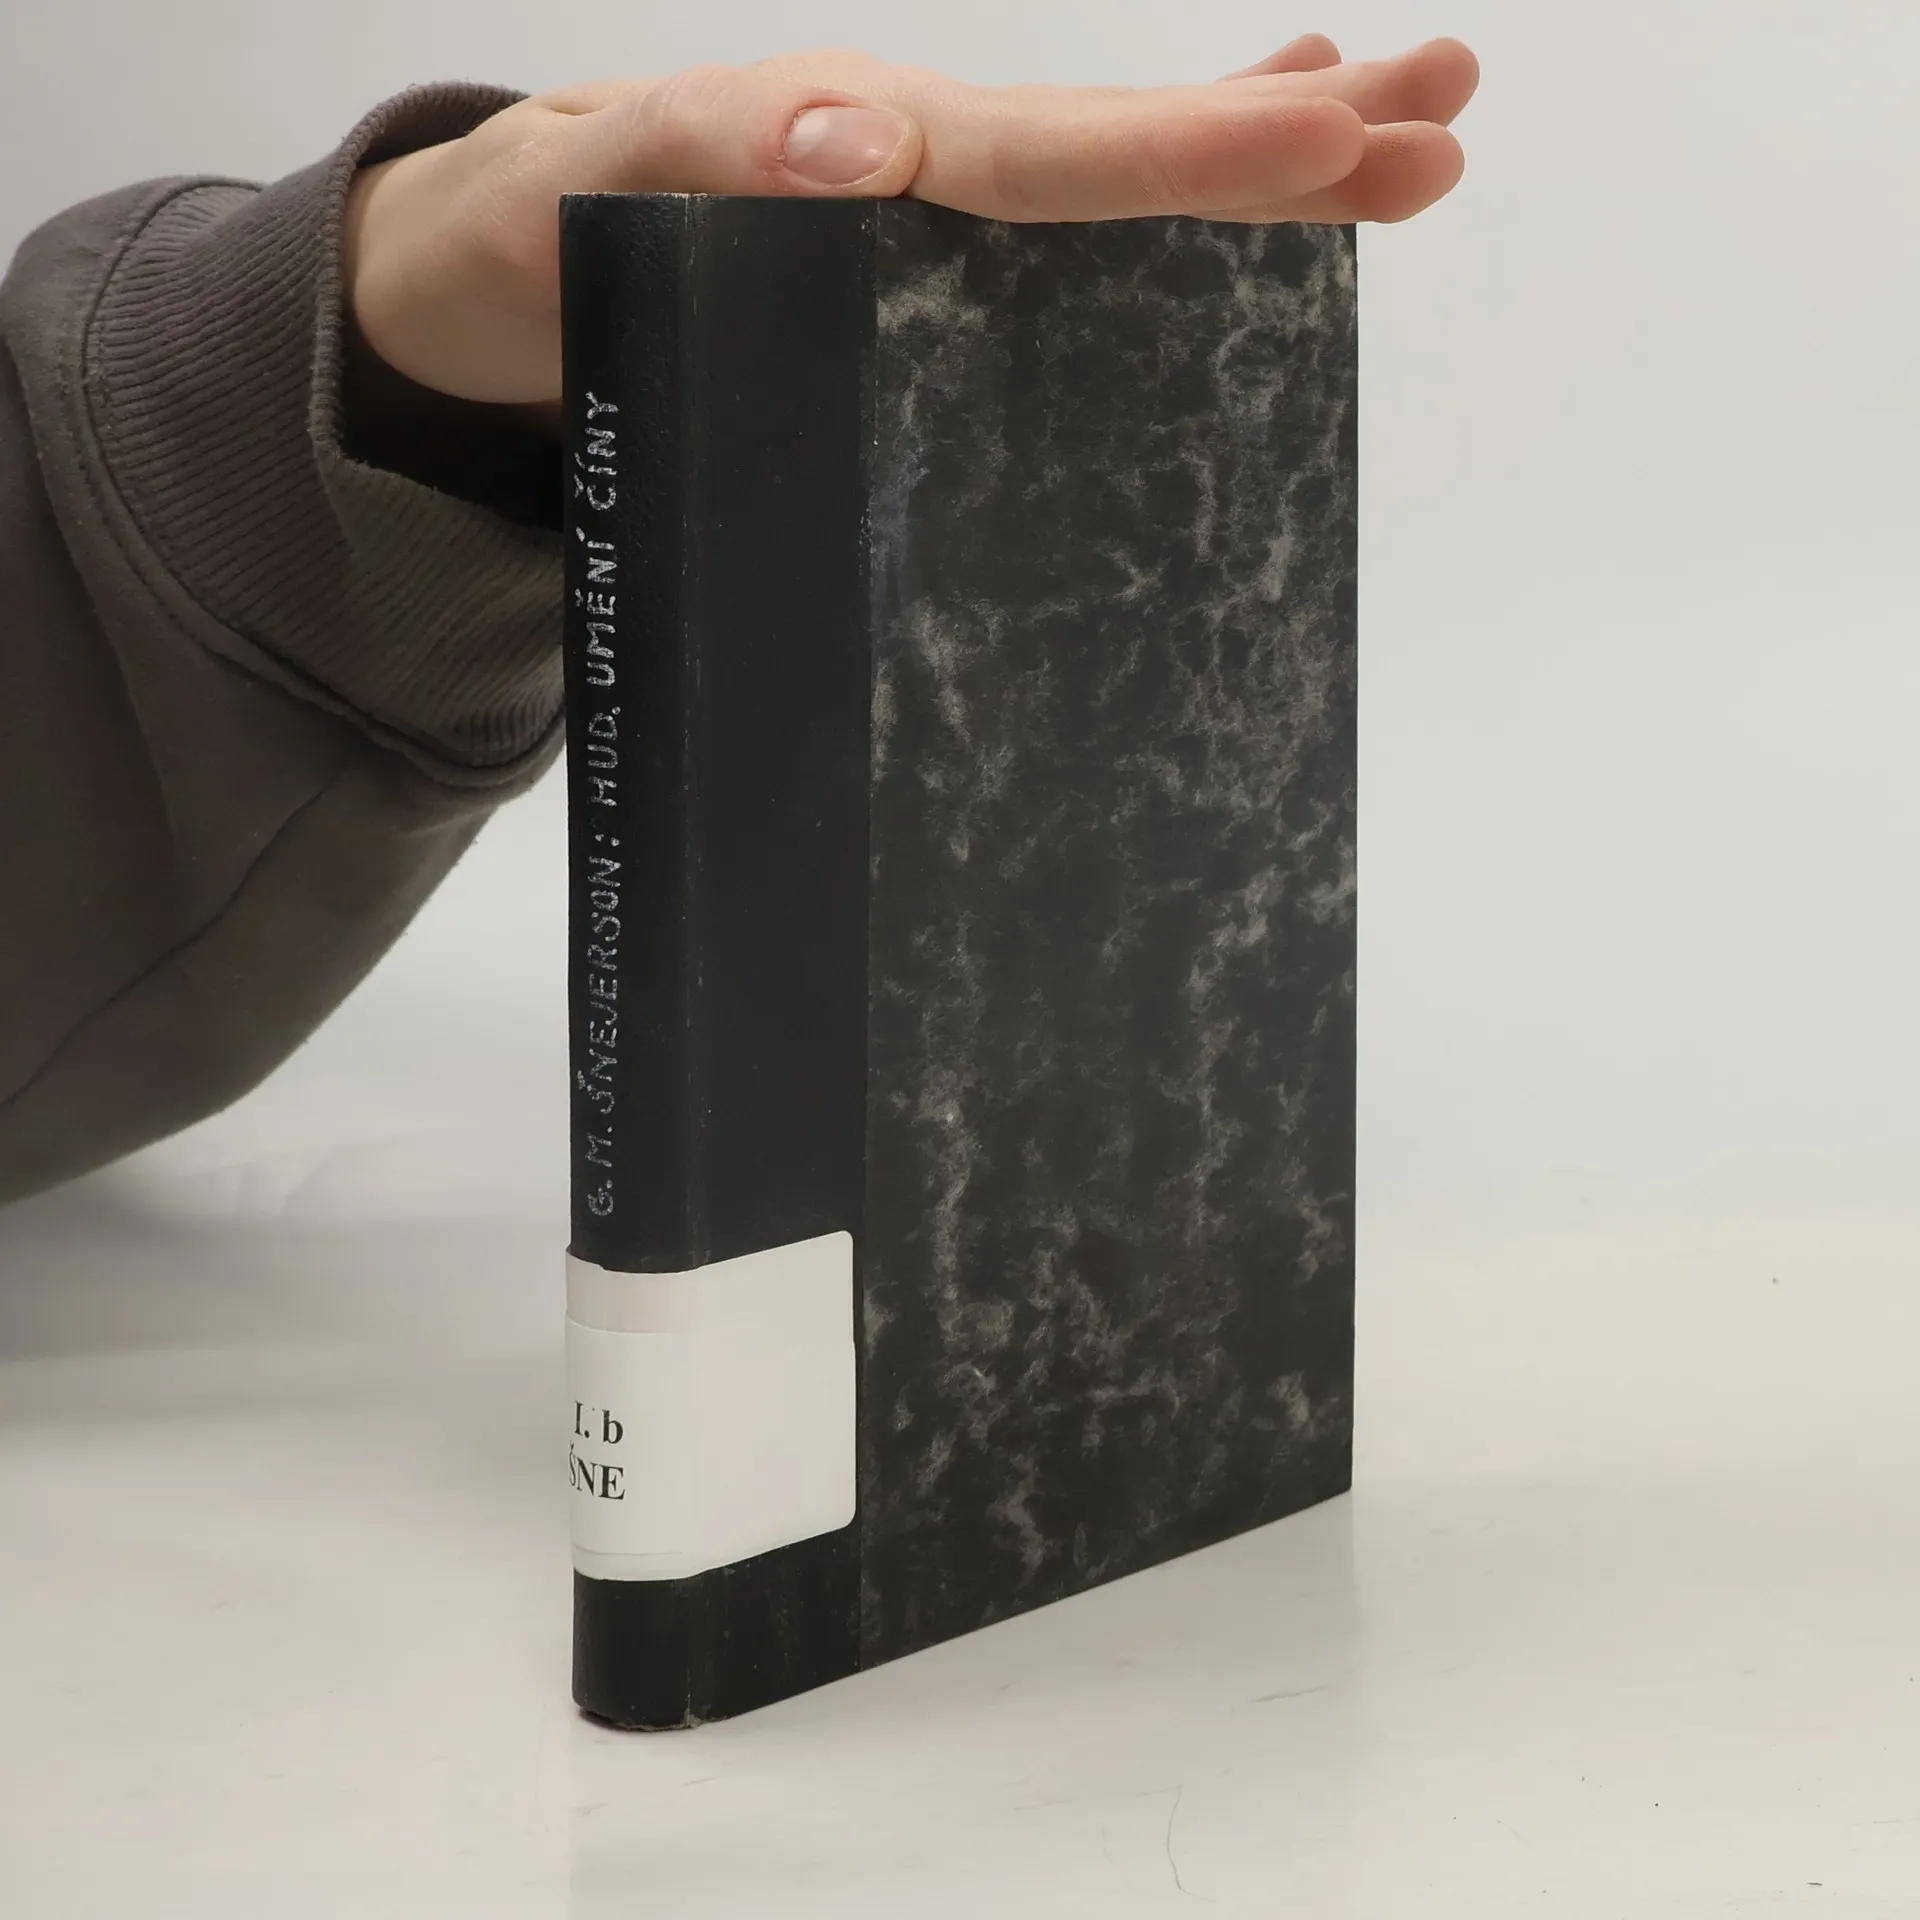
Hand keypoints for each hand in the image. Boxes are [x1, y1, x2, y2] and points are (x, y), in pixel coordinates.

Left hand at [343, 37, 1478, 409]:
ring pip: (1122, 185)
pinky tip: (1245, 188)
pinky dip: (1162, 202)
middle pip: (1126, 151)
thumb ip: (702, 154)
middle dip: (1285, 134)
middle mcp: (920, 172)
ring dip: (1266, 159)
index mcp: (867, 154)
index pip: (1055, 152)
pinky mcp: (916, 275)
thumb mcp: (583, 192)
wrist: (487, 283)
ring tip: (1414, 139)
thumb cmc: (528, 240)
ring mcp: (929, 223)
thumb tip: (859, 137)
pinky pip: (1063, 239)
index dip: (1191, 142)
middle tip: (1449, 105)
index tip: (1329, 122)